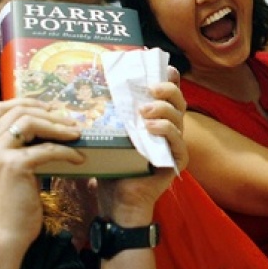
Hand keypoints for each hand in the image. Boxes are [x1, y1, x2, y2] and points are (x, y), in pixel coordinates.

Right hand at [0, 98, 81, 247]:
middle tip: (72, 123)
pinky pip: (47, 149)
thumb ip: (21, 150)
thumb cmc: (13, 205)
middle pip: (20, 111)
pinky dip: (66, 151)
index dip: (29, 102)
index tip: (52, 109)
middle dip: (50, 114)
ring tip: (77, 135)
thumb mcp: (12, 171)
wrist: (4, 234)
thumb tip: (50, 132)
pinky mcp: (14, 166)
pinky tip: (79, 159)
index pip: (2, 108)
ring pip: (31, 122)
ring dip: (58, 126)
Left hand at [96, 72, 187, 226]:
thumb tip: (88, 86)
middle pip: (178, 100)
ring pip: (178, 118)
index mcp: (154, 118)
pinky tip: (151, 128)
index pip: (166, 93)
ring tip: (145, 111)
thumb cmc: (111, 166)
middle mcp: (168, 129)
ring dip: (163, 109)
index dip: (166, 77)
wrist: (117, 201)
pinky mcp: (177, 161)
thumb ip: (107, 113)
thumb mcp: (107, 134)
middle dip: (167, 89)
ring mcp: (174, 145)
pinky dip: (166, 131)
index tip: (157, 67)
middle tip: (150, 88)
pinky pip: (178, 142)